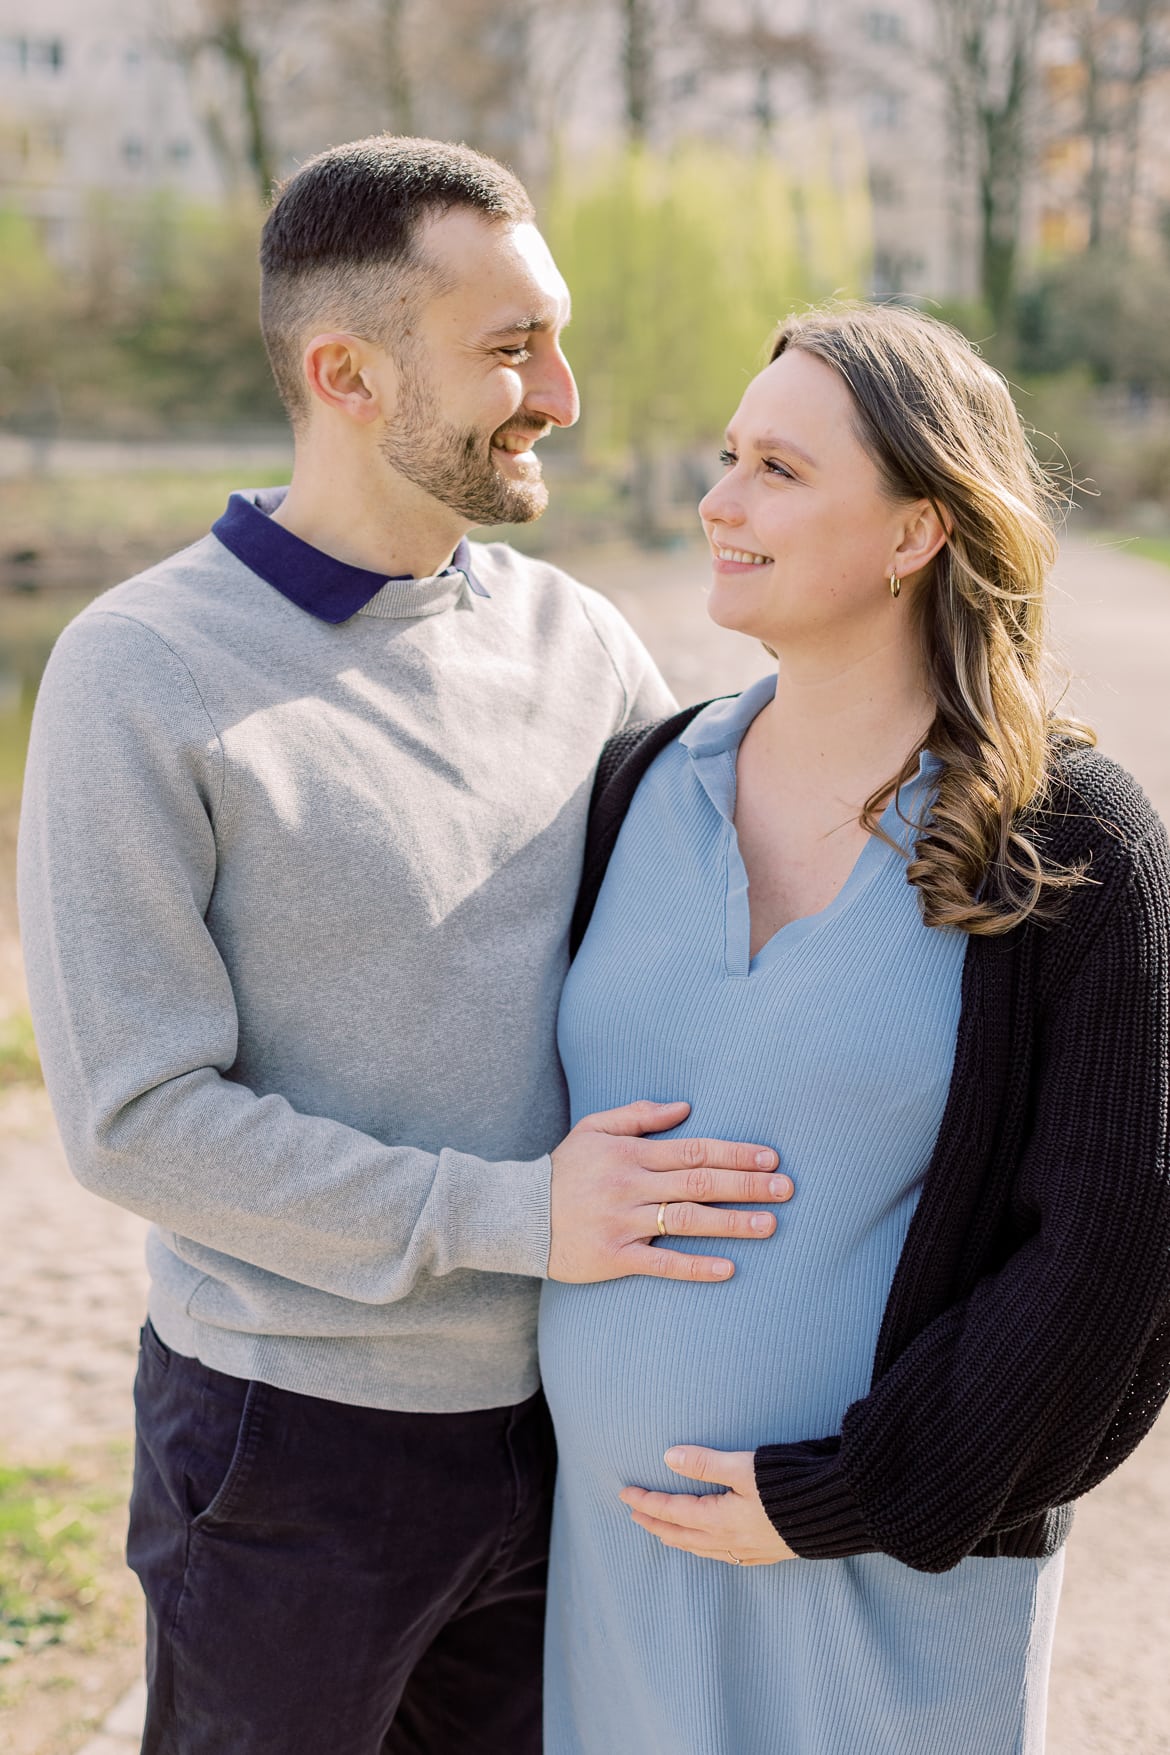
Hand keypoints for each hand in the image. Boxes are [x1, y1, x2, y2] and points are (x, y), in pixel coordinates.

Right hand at [548, 1100, 791, 1282]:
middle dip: (746, 1184)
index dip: (735, 1153)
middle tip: (786, 1188)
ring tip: (770, 1224)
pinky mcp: (614, 1257)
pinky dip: (695, 1266)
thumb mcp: (594, 1128)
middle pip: (699, 1182)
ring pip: (686, 1220)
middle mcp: (630, 1185)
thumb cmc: (563, 1169)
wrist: (517, 1213)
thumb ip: (639, 1115)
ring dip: (732, 1223)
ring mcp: (623, 1223)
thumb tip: (686, 1107)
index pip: (693, 1150)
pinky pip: (660, 1263)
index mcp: (630, 1152)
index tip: (770, 1158)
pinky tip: (728, 1268)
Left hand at [620, 1445, 795, 1565]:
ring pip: (702, 1550)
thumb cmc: (789, 1485)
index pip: (672, 1511)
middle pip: (682, 1535)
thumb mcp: (744, 1466)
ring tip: (662, 1533)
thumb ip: (705, 1463)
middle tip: (633, 1514)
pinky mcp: (768, 1553)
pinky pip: (725, 1558)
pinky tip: (710, 1549)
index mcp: (720, 1519)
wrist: (835, 1511)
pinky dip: (706, 1551)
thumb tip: (668, 1456)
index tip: (625, 1494)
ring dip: (677, 1539)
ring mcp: (750, 1550)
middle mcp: (730, 1540)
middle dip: (655, 1523)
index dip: (647, 1501)